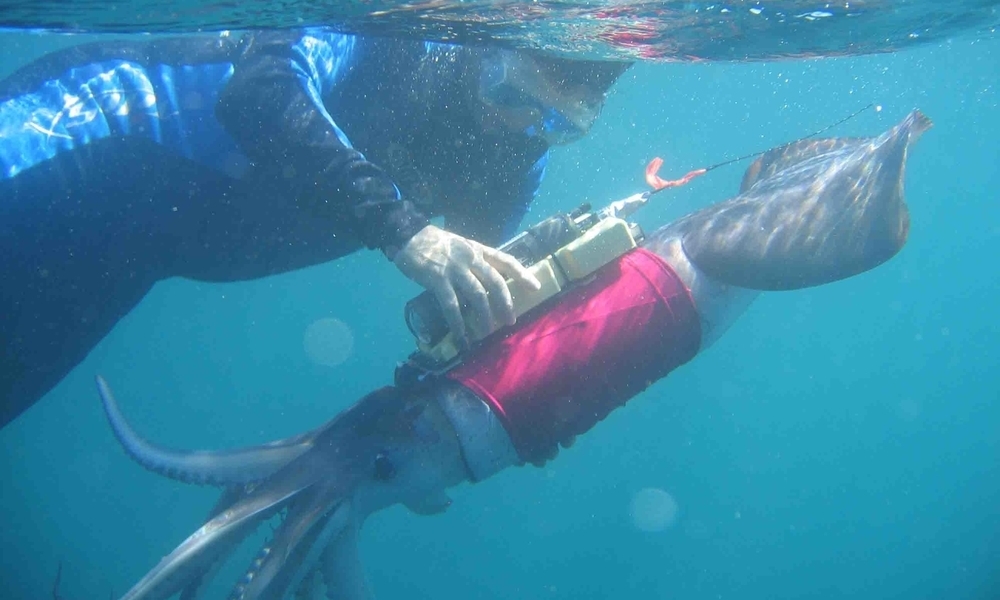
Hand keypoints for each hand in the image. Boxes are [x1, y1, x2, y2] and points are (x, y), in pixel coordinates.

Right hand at [393, 225, 540, 346]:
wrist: (408, 236)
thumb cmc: (435, 243)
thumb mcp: (461, 246)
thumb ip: (474, 262)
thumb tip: (485, 284)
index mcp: (477, 249)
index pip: (505, 259)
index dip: (522, 273)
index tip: (535, 287)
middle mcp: (470, 259)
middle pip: (496, 282)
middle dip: (506, 303)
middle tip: (510, 321)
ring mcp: (455, 269)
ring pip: (478, 295)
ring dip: (485, 316)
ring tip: (488, 331)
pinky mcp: (438, 280)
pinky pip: (452, 305)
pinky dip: (458, 322)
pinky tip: (462, 335)